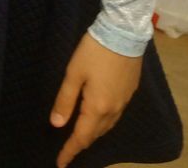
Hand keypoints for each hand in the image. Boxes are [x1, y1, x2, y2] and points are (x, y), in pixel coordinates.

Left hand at [49, 31, 142, 167]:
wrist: (123, 32)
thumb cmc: (94, 51)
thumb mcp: (74, 73)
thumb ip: (65, 99)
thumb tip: (57, 124)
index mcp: (98, 107)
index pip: (82, 137)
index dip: (70, 151)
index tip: (61, 163)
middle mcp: (113, 109)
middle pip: (96, 134)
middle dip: (81, 143)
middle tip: (68, 148)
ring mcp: (124, 101)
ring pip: (107, 126)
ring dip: (93, 133)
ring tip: (81, 135)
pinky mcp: (130, 91)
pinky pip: (115, 115)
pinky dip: (104, 122)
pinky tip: (99, 115)